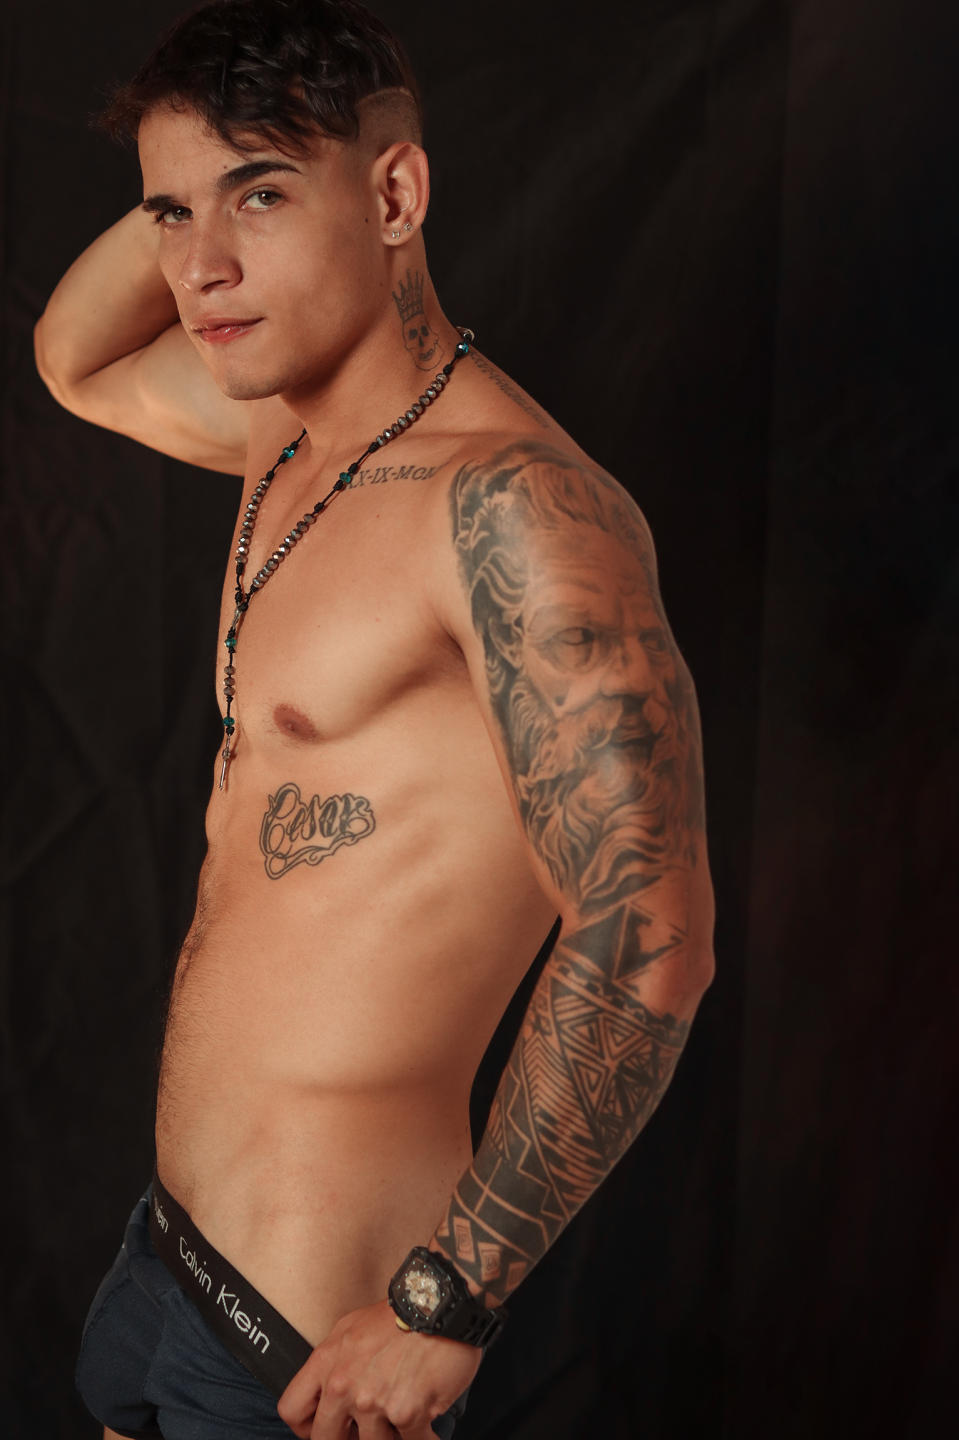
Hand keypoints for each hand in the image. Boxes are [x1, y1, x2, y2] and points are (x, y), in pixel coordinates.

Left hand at [277, 1299, 482, 1439]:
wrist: (440, 1302)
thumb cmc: (400, 1313)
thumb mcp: (352, 1327)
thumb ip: (336, 1361)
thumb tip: (329, 1389)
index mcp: (327, 1362)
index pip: (292, 1409)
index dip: (306, 1427)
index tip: (321, 1427)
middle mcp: (344, 1385)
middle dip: (346, 1439)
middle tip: (364, 1430)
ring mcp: (373, 1402)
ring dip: (389, 1434)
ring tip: (401, 1415)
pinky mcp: (406, 1413)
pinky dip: (422, 1435)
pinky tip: (427, 1422)